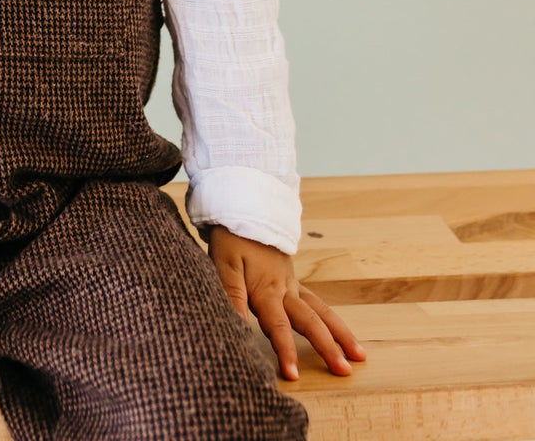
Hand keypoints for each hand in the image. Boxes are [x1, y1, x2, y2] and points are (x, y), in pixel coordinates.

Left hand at [205, 224, 367, 381]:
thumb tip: (239, 327)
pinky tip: (337, 329)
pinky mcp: (291, 279)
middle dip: (328, 347)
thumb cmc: (230, 238)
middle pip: (311, 321)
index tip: (294, 376)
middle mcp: (285, 289)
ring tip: (360, 354)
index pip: (279, 327)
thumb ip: (232, 296)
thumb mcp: (223, 265)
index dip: (286, 351)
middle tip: (346, 372)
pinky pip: (315, 301)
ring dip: (340, 332)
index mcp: (267, 290)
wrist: (242, 207)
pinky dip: (329, 317)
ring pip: (321, 310)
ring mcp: (291, 283)